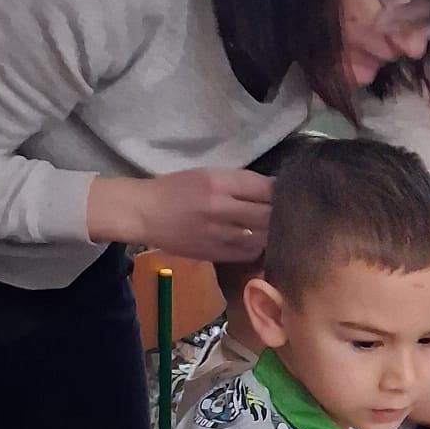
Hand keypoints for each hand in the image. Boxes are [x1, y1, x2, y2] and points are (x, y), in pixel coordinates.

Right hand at [87, 168, 274, 260]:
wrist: (144, 213)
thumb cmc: (175, 189)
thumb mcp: (207, 175)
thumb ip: (238, 182)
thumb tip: (271, 190)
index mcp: (218, 182)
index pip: (264, 188)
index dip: (279, 191)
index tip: (284, 193)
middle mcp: (220, 208)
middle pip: (267, 214)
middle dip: (279, 213)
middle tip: (285, 213)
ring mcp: (218, 234)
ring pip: (261, 236)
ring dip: (271, 233)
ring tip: (274, 229)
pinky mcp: (214, 253)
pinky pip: (248, 253)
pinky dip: (258, 248)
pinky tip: (257, 241)